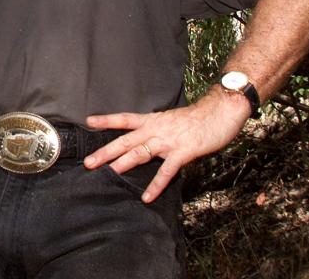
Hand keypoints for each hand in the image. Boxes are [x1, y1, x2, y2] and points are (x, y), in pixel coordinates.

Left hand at [83, 89, 249, 202]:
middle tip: (88, 162)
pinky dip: (156, 185)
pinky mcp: (182, 152)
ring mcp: (168, 141)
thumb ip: (158, 129)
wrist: (220, 112)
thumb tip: (147, 138)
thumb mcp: (171, 120)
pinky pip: (166, 171)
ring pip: (140, 153)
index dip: (106, 120)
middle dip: (106, 152)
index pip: (124, 119)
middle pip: (125, 140)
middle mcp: (155, 129)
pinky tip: (147, 196)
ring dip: (123, 164)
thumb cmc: (198, 118)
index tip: (88, 121)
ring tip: (109, 174)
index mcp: (152, 120)